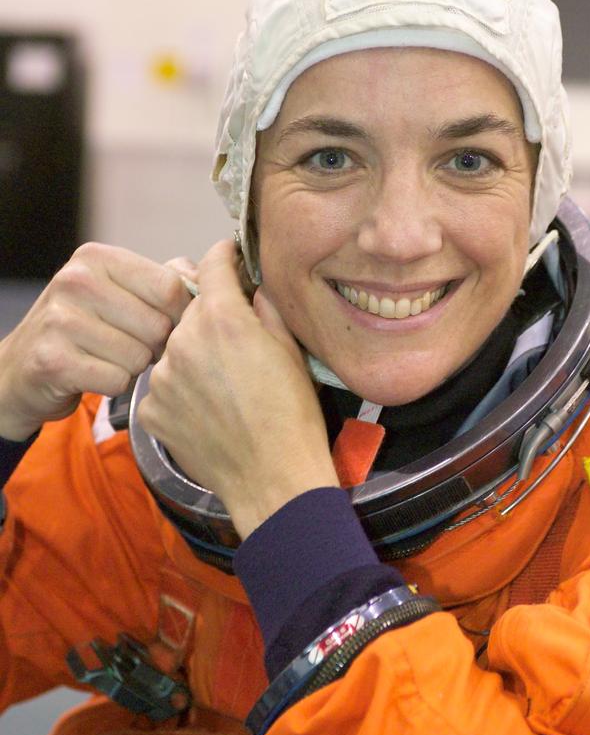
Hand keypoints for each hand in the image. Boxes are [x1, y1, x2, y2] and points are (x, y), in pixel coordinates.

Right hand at [0, 243, 193, 440]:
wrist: (22, 368)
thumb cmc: (86, 328)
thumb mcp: (120, 292)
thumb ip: (167, 280)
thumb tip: (215, 272)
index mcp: (98, 257)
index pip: (171, 287)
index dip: (179, 316)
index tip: (164, 324)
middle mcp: (76, 280)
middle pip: (158, 325)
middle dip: (154, 345)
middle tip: (130, 345)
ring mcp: (60, 319)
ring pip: (139, 356)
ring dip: (133, 367)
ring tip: (109, 358)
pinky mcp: (53, 360)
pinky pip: (117, 380)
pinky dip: (114, 385)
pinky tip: (94, 375)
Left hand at [137, 239, 338, 538]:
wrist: (273, 479)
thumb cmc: (293, 415)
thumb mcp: (291, 350)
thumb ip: (265, 307)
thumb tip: (252, 287)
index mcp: (221, 319)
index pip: (212, 264)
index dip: (224, 255)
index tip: (230, 255)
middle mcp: (182, 341)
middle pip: (192, 310)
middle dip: (214, 316)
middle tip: (240, 341)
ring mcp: (162, 377)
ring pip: (176, 349)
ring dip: (196, 356)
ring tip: (226, 385)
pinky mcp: (151, 410)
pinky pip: (165, 386)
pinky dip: (183, 391)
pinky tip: (209, 409)